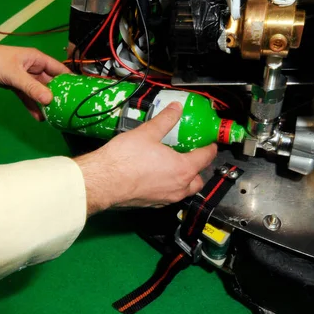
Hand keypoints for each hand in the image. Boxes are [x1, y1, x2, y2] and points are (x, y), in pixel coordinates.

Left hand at [0, 28, 70, 119]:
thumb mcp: (14, 75)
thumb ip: (32, 88)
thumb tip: (50, 100)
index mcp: (37, 59)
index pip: (59, 70)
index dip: (71, 80)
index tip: (81, 93)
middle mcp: (33, 68)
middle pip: (50, 83)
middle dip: (59, 95)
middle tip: (69, 110)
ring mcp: (23, 77)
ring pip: (39, 92)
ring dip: (45, 103)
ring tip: (55, 117)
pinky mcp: (14, 85)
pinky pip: (27, 96)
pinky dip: (32, 106)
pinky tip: (38, 117)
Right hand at [75, 102, 217, 215]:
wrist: (103, 181)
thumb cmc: (126, 158)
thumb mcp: (148, 133)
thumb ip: (165, 120)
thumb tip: (176, 109)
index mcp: (183, 169)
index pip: (205, 158)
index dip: (209, 148)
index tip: (208, 143)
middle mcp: (178, 187)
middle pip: (198, 179)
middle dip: (197, 168)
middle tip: (189, 155)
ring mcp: (165, 199)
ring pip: (183, 191)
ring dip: (183, 180)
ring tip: (172, 165)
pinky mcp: (151, 204)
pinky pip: (167, 196)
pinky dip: (167, 186)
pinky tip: (156, 176)